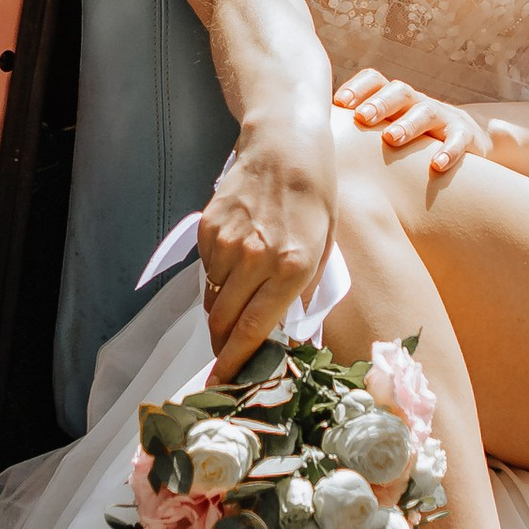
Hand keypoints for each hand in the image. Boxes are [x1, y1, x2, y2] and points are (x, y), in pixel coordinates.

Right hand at [197, 118, 335, 378]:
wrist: (286, 147)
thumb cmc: (314, 200)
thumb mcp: (323, 250)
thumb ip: (302, 292)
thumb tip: (283, 332)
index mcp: (292, 268)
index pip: (254, 329)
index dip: (236, 361)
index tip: (224, 381)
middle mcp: (256, 258)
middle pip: (224, 321)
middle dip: (223, 344)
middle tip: (227, 355)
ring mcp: (228, 242)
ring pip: (211, 298)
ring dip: (219, 311)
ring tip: (235, 304)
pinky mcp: (208, 228)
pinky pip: (205, 270)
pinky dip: (215, 278)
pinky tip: (233, 264)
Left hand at [336, 70, 492, 183]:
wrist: (467, 138)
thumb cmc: (412, 137)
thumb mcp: (389, 126)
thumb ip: (359, 130)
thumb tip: (312, 141)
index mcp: (394, 97)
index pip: (375, 80)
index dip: (357, 87)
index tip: (339, 103)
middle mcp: (416, 101)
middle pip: (398, 91)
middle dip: (379, 102)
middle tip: (362, 116)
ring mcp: (443, 115)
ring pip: (425, 112)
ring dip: (408, 124)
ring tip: (392, 138)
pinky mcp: (465, 135)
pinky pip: (458, 139)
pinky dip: (449, 150)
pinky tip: (436, 165)